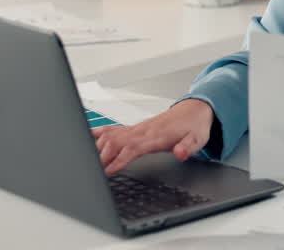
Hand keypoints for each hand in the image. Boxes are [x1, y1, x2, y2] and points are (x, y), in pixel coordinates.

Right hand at [92, 99, 214, 175]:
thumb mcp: (198, 139)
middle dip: (102, 157)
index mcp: (156, 136)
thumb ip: (188, 147)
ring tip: (87, 163)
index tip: (108, 171)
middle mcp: (142, 130)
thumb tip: (180, 153)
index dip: (119, 159)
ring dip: (97, 147)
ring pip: (110, 135)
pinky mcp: (133, 128)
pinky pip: (112, 128)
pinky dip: (97, 133)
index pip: (132, 148)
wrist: (194, 110)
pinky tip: (86, 138)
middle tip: (92, 173)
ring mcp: (136, 128)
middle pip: (115, 142)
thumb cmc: (194, 126)